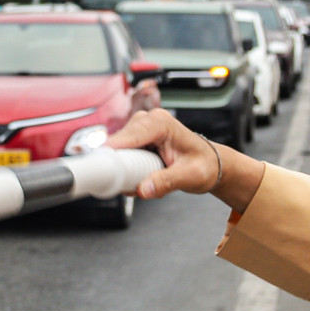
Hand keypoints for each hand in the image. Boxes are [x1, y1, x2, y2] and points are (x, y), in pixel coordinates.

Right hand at [106, 109, 262, 211]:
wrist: (210, 164)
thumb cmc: (204, 165)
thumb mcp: (190, 176)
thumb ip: (167, 182)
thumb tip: (143, 189)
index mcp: (161, 122)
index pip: (130, 135)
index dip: (113, 150)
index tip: (99, 164)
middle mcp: (148, 121)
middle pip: (119, 143)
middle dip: (121, 166)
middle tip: (132, 185)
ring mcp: (140, 130)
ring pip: (117, 150)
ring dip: (124, 169)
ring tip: (145, 181)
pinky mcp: (136, 140)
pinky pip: (121, 155)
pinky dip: (126, 169)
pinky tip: (141, 177)